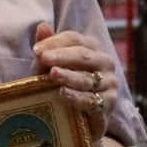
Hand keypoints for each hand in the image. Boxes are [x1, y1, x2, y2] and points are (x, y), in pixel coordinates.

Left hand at [32, 21, 117, 140]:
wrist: (79, 120)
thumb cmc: (62, 86)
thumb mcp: (50, 67)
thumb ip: (48, 48)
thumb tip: (42, 25)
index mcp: (91, 48)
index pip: (74, 39)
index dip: (55, 42)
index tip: (36, 50)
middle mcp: (104, 62)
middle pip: (83, 55)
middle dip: (62, 56)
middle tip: (43, 58)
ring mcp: (110, 83)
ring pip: (87, 78)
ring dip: (69, 76)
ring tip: (52, 75)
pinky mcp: (109, 104)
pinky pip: (92, 100)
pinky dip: (76, 97)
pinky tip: (62, 94)